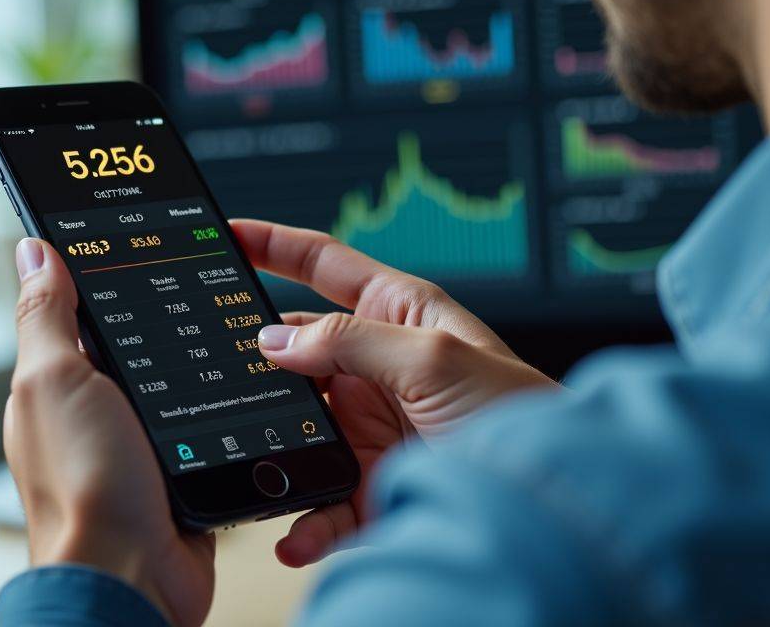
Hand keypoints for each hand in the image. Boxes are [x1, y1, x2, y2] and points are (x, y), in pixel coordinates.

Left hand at [4, 238, 213, 625]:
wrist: (133, 574)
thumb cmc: (83, 488)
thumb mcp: (55, 380)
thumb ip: (46, 315)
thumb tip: (34, 250)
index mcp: (55, 386)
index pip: (79, 313)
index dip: (105, 279)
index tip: (141, 244)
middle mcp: (93, 415)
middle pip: (136, 345)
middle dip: (164, 323)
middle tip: (198, 290)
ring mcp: (138, 445)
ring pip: (178, 383)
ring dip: (199, 369)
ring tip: (226, 340)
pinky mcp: (179, 470)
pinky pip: (206, 423)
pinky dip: (222, 411)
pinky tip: (240, 393)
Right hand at [230, 220, 556, 567]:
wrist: (554, 503)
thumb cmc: (521, 414)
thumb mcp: (435, 357)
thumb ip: (352, 341)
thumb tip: (278, 339)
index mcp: (401, 313)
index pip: (323, 266)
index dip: (274, 245)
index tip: (226, 233)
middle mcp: (379, 366)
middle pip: (295, 354)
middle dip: (255, 365)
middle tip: (214, 375)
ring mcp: (372, 425)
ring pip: (299, 430)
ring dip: (276, 450)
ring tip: (256, 465)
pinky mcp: (374, 483)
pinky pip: (323, 499)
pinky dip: (304, 521)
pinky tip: (296, 535)